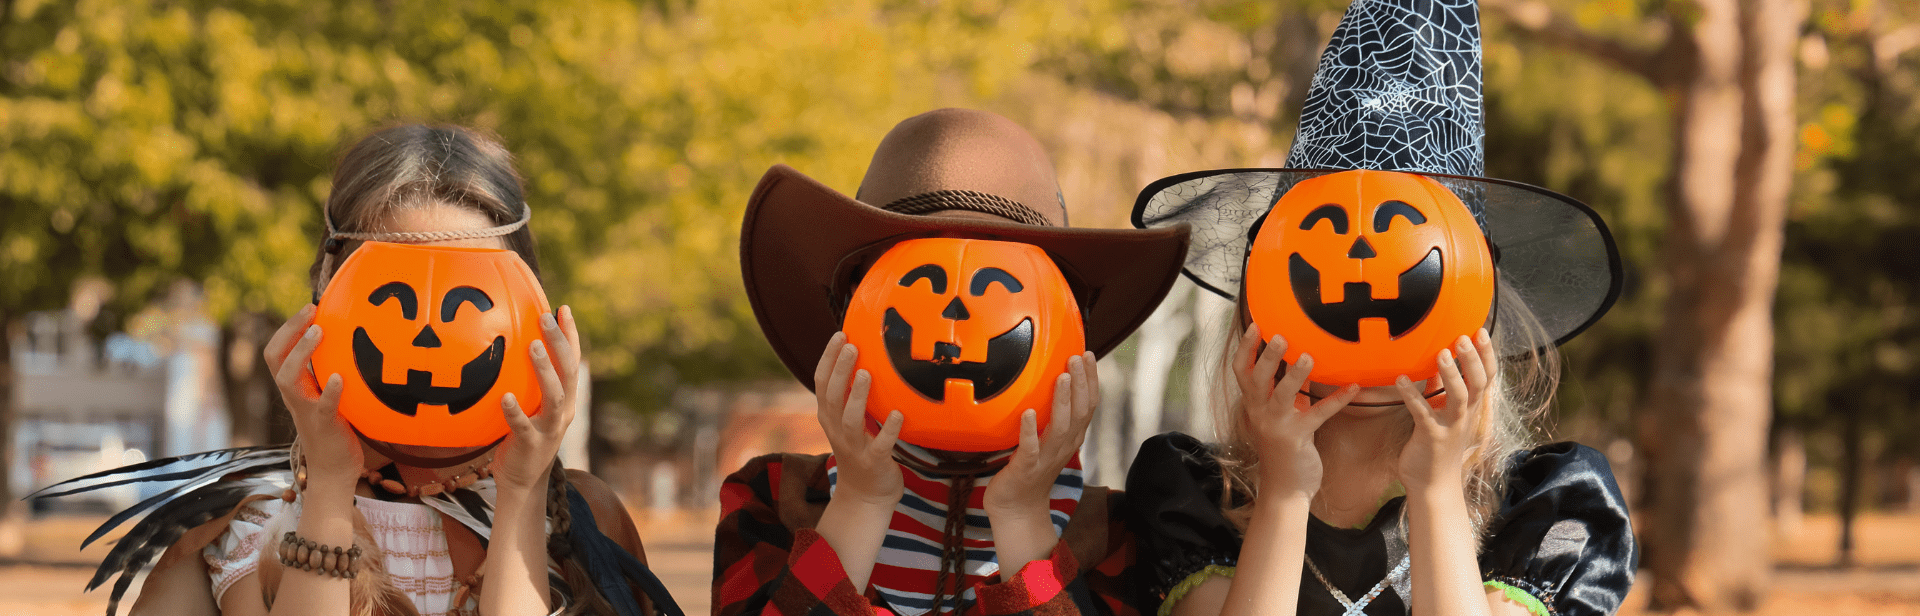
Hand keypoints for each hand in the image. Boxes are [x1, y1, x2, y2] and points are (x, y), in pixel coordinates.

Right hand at [263, 304, 361, 487]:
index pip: (278, 353)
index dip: (288, 328)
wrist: (335, 476)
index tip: (309, 307)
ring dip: (301, 353)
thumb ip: (331, 378)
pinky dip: (329, 391)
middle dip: (289, 330)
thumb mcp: (331, 401)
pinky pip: (323, 407)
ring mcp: (307, 412)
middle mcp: (295, 398)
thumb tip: (352, 350)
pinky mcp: (325, 426)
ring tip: (319, 332)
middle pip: (275, 359)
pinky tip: (340, 377)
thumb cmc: (337, 435)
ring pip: (288, 379)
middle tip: (310, 309)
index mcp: (296, 390)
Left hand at [493, 306, 583, 492]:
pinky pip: (524, 426)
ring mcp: (550, 429)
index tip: (563, 308)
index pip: (573, 361)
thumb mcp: (527, 407)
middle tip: (545, 316)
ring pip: (554, 396)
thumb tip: (501, 349)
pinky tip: (505, 397)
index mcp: (565, 400)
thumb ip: (523, 383)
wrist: (521, 483)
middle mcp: (564, 411)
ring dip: (546, 370)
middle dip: (560, 342)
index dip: (571, 335)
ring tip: (533, 346)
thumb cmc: (519, 438)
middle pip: (569, 372)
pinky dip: (516, 411)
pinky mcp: (531, 445)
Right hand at [815, 332, 905, 505]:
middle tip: (851, 346)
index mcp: (830, 417)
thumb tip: (872, 358)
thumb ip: (855, 396)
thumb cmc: (863, 450)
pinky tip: (898, 413)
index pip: (822, 383)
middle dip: (840, 370)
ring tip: (867, 373)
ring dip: (857, 396)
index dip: (828, 358)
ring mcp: (854, 447)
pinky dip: (889, 429)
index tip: (840, 334)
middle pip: (832, 396)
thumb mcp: (852, 422)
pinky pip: (881, 444)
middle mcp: (837, 430)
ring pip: (850, 419)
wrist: (866, 497)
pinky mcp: (875, 462)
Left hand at [983, 352, 1099, 517]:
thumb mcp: (1045, 439)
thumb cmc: (1028, 471)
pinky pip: (1031, 447)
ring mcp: (1047, 457)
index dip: (1090, 380)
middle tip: (1077, 356)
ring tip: (1062, 376)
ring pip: (1061, 426)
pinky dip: (1030, 430)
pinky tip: (1028, 413)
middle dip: (1081, 382)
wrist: (1017, 510)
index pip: (1088, 405)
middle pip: (1080, 411)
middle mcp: (1064, 445)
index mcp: (1071, 437)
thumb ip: (1049, 415)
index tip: (1087, 354)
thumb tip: (1043, 382)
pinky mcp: (1027, 468)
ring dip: (1063, 400)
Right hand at [1232, 323, 1358, 497]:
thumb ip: (1283, 391)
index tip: (1255, 325)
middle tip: (1279, 335)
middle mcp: (1259, 413)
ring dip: (1295, 375)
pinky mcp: (1297, 439)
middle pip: (1256, 379)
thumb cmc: (1283, 448)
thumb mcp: (1278, 415)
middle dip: (1267, 356)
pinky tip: (1353, 388)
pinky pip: (1317, 415)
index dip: (1245, 348)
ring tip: (1308, 356)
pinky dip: (1336, 400)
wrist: (1285, 488)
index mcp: (1253, 404)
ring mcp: (1276, 426)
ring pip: (1282, 395)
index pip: (1241, 371)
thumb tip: (1298, 361)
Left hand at [1396, 329, 1496, 492]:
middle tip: (1463, 336)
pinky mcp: (1432, 438)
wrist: (1433, 485)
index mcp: (1472, 408)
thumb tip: (1440, 361)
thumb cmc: (1437, 447)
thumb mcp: (1445, 414)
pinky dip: (1412, 396)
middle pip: (1478, 383)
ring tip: (1441, 353)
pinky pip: (1422, 413)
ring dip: (1451, 374)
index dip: (1486, 354)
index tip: (1480, 330)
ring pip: (1458, 397)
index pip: (1487, 377)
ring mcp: (1451, 427)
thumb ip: (1443, 389)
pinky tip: (1400, 380)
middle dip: (1473, 359)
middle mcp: (1466, 416)